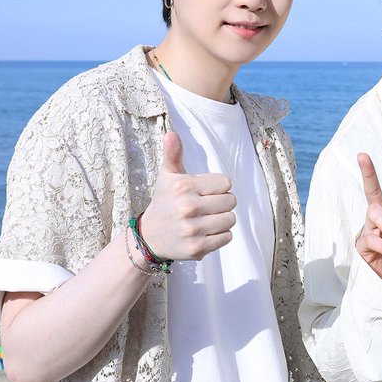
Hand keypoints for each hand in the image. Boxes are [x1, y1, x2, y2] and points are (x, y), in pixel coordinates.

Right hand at [139, 131, 236, 260]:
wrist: (149, 237)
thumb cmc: (165, 202)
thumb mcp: (167, 176)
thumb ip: (173, 154)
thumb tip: (171, 133)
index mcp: (184, 186)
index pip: (226, 183)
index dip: (218, 187)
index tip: (204, 192)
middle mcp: (188, 208)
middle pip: (231, 201)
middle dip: (221, 203)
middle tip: (205, 207)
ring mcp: (193, 230)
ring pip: (231, 220)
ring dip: (222, 220)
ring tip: (205, 219)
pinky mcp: (197, 248)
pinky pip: (227, 237)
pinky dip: (220, 236)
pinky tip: (204, 232)